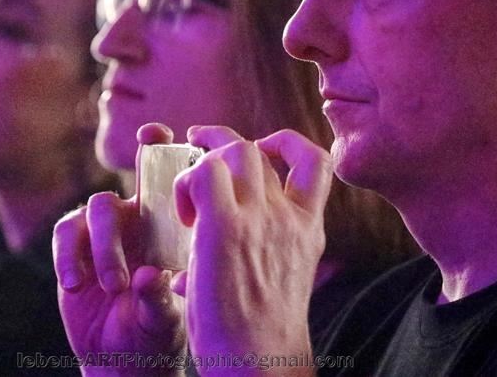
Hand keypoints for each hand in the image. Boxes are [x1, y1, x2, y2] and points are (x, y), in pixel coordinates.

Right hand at [53, 123, 186, 375]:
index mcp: (165, 224)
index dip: (162, 148)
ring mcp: (101, 232)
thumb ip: (159, 297)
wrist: (123, 359)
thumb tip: (147, 275)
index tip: (157, 134)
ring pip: (97, 209)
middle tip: (123, 263)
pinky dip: (67, 257)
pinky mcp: (72, 247)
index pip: (166, 178)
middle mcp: (134, 219)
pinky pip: (66, 232)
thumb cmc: (157, 331)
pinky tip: (76, 284)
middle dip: (120, 211)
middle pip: (122, 190)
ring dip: (102, 248)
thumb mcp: (166, 318)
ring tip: (112, 287)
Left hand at [174, 126, 331, 376]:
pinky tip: (180, 212)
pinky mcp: (224, 227)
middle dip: (225, 142)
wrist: (261, 365)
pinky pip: (203, 173)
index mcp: (307, 230)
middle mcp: (288, 217)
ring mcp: (259, 219)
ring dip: (205, 158)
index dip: (287, 143)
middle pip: (258, 150)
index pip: (316, 162)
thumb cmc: (260, 338)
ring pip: (234, 151)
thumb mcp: (281, 282)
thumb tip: (205, 253)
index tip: (264, 148)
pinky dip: (185, 181)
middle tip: (198, 146)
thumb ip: (261, 251)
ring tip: (185, 182)